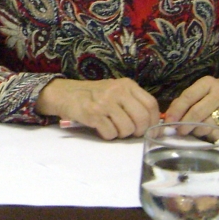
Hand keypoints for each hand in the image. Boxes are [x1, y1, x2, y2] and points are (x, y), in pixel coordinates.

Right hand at [37, 78, 159, 138]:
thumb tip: (151, 123)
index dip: (154, 121)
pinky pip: (111, 133)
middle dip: (139, 131)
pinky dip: (108, 135)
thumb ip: (133, 101)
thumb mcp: (115, 90)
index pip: (151, 104)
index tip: (150, 130)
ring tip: (113, 128)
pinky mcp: (93, 114)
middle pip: (142, 118)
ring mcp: (105, 102)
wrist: (64, 93)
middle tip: (131, 133)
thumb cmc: (93, 95)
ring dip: (121, 134)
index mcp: (126, 84)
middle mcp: (117, 91)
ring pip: (127, 128)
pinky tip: (101, 128)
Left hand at [164, 76, 218, 132]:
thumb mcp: (203, 89)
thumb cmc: (218, 93)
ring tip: (193, 131)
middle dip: (184, 124)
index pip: (188, 97)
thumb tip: (170, 116)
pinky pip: (217, 134)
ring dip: (195, 131)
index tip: (169, 121)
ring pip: (206, 126)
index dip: (176, 111)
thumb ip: (186, 100)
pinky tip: (206, 133)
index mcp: (208, 83)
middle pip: (197, 113)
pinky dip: (208, 136)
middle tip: (179, 131)